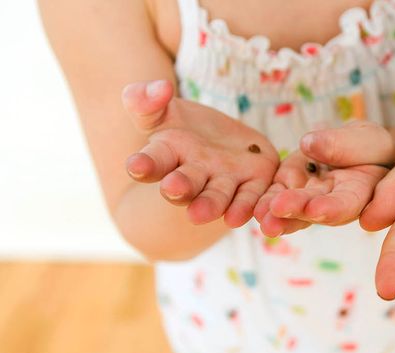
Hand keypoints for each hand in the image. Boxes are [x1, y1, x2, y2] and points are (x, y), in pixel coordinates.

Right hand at [122, 80, 279, 226]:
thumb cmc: (185, 128)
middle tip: (173, 188)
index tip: (135, 165)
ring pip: (216, 196)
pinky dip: (243, 208)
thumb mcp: (164, 111)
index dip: (143, 164)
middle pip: (185, 183)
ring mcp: (223, 181)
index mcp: (167, 155)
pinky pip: (248, 198)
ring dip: (209, 205)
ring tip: (200, 214)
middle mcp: (193, 174)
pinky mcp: (253, 183)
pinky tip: (237, 218)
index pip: (152, 161)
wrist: (226, 143)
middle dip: (179, 186)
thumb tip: (159, 88)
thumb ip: (149, 102)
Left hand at [254, 121, 393, 236]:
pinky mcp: (289, 188)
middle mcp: (333, 203)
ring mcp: (309, 198)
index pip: (347, 202)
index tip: (315, 209)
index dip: (332, 208)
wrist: (356, 153)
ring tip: (262, 217)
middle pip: (315, 210)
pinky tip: (253, 209)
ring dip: (277, 215)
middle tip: (278, 211)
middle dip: (296, 211)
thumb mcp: (368, 139)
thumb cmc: (369, 147)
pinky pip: (276, 196)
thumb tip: (308, 144)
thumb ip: (344, 144)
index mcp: (360, 192)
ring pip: (294, 210)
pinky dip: (265, 203)